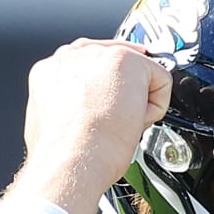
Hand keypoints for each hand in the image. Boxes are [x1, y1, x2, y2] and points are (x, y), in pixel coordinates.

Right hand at [17, 39, 171, 213]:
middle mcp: (72, 57)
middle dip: (124, 91)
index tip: (117, 99)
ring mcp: (98, 54)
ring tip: (122, 126)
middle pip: (115, 65)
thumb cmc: (65, 154)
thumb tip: (88, 112)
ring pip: (137, 72)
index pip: (90, 65)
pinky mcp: (125, 59)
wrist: (72, 159)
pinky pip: (161, 79)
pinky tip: (135, 123)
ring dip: (137, 101)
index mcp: (52, 71)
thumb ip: (72, 106)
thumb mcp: (58, 124)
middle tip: (119, 122)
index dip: (109, 84)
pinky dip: (157, 106)